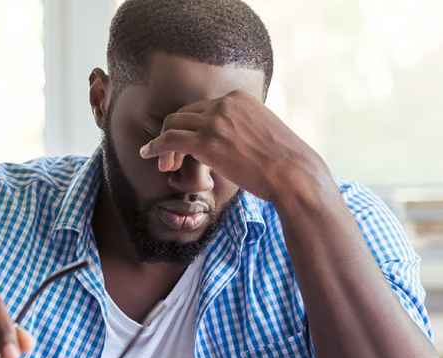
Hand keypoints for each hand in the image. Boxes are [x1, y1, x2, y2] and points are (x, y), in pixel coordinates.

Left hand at [139, 90, 329, 202]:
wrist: (293, 174)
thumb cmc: (285, 162)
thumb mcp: (264, 132)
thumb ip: (244, 129)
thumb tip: (234, 143)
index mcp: (239, 98)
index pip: (202, 106)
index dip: (191, 125)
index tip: (187, 143)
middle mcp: (224, 103)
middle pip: (184, 113)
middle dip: (174, 132)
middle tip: (171, 156)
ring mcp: (214, 121)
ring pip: (173, 123)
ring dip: (163, 143)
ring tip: (162, 162)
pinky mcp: (206, 142)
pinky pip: (170, 139)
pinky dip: (155, 147)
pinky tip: (149, 155)